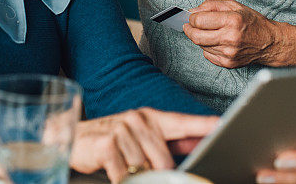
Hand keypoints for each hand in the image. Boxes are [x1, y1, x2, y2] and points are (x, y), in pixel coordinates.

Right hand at [70, 108, 218, 182]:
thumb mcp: (142, 136)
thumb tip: (198, 143)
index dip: (203, 125)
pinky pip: (124, 175)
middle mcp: (138, 120)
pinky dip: (121, 180)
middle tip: (138, 167)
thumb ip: (171, 140)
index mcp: (151, 118)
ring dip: (134, 176)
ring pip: (144, 170)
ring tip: (122, 166)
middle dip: (155, 173)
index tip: (222, 126)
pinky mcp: (108, 144)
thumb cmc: (112, 139)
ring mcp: (122, 131)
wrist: (74, 138)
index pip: (182, 122)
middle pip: (165, 161)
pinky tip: (114, 171)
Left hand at [183, 0, 295, 67]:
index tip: (192, 17)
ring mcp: (229, 53)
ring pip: (201, 46)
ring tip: (207, 32)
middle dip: (189, 29)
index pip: (199, 21)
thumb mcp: (234, 6)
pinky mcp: (228, 63)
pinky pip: (208, 55)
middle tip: (189, 26)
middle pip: (196, 36)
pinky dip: (207, 47)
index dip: (192, 18)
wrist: (270, 42)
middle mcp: (230, 38)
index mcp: (232, 21)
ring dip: (199, 38)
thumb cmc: (253, 22)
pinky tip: (216, 42)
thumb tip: (193, 11)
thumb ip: (212, 5)